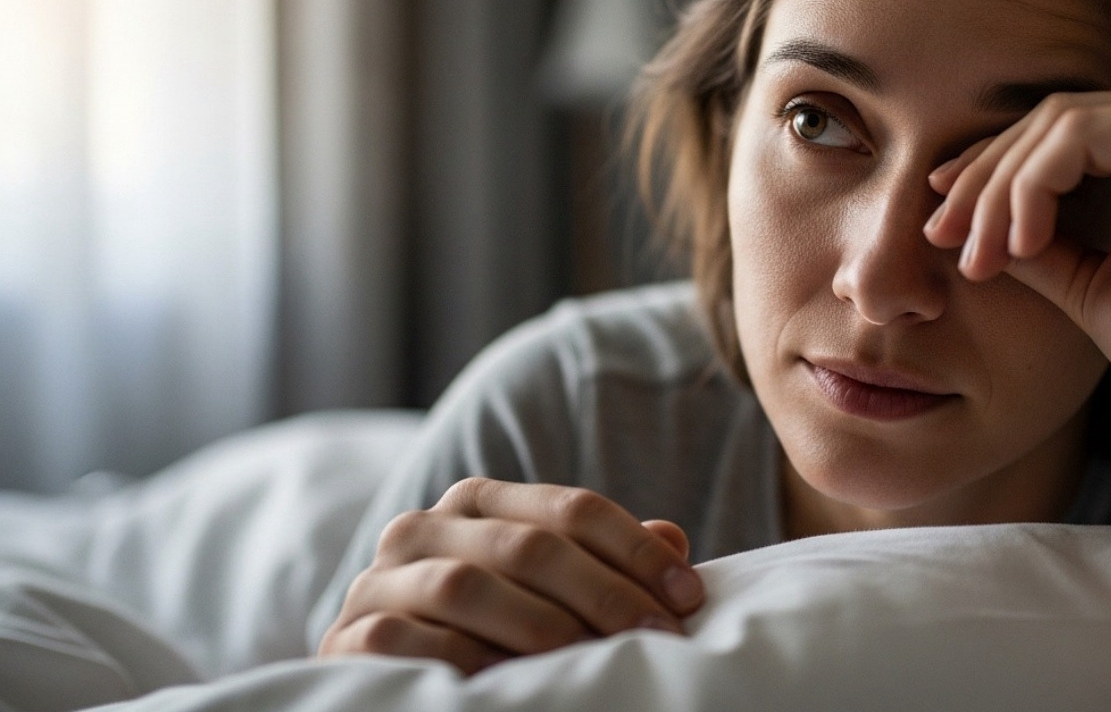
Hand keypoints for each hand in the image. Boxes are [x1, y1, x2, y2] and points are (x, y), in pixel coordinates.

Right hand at [318, 478, 705, 673]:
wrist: (384, 678)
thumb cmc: (485, 631)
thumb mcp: (549, 592)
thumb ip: (605, 564)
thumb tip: (674, 539)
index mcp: (480, 502)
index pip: (571, 509)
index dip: (636, 550)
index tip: (689, 596)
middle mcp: (425, 527)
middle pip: (529, 546)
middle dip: (604, 593)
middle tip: (658, 636)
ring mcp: (380, 580)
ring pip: (467, 587)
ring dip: (540, 626)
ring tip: (592, 661)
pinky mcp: (349, 636)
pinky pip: (407, 640)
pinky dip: (461, 658)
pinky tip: (507, 680)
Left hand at [924, 90, 1110, 438]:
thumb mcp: (1089, 280)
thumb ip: (1037, 239)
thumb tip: (965, 219)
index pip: (1065, 133)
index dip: (994, 168)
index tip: (943, 218)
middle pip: (1054, 118)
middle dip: (985, 178)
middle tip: (942, 238)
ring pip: (1058, 122)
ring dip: (1001, 190)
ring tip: (982, 257)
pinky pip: (1078, 137)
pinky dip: (1032, 187)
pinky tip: (1022, 246)